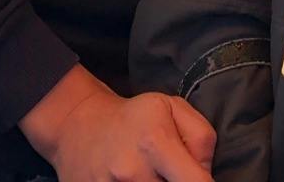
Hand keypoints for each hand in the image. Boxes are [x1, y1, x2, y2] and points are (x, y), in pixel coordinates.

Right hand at [18, 64, 215, 181]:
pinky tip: (132, 179)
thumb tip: (206, 173)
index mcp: (156, 142)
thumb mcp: (172, 108)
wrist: (78, 125)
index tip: (200, 179)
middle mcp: (132, 171)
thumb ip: (200, 137)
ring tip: (148, 173)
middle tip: (167, 170)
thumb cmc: (133, 118)